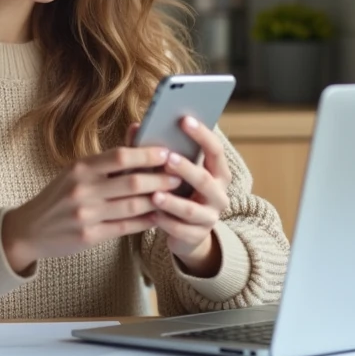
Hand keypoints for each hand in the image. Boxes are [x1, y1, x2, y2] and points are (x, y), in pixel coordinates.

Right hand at [1, 145, 183, 273]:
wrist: (29, 229)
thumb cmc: (58, 196)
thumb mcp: (75, 172)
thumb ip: (105, 162)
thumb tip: (137, 140)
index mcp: (80, 168)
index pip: (120, 156)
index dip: (147, 154)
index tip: (167, 153)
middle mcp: (83, 189)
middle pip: (133, 182)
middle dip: (160, 179)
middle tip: (179, 176)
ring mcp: (86, 214)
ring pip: (133, 206)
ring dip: (158, 200)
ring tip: (174, 195)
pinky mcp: (89, 236)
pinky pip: (126, 227)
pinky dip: (145, 222)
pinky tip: (158, 216)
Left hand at [126, 116, 231, 275]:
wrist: (184, 231)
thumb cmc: (176, 191)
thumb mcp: (169, 171)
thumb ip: (153, 150)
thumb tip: (135, 126)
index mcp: (217, 172)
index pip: (215, 149)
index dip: (202, 134)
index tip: (183, 120)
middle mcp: (219, 194)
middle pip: (205, 180)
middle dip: (187, 169)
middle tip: (168, 158)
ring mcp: (210, 217)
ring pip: (192, 209)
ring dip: (173, 201)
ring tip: (154, 194)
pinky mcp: (197, 236)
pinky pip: (181, 229)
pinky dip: (166, 222)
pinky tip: (152, 216)